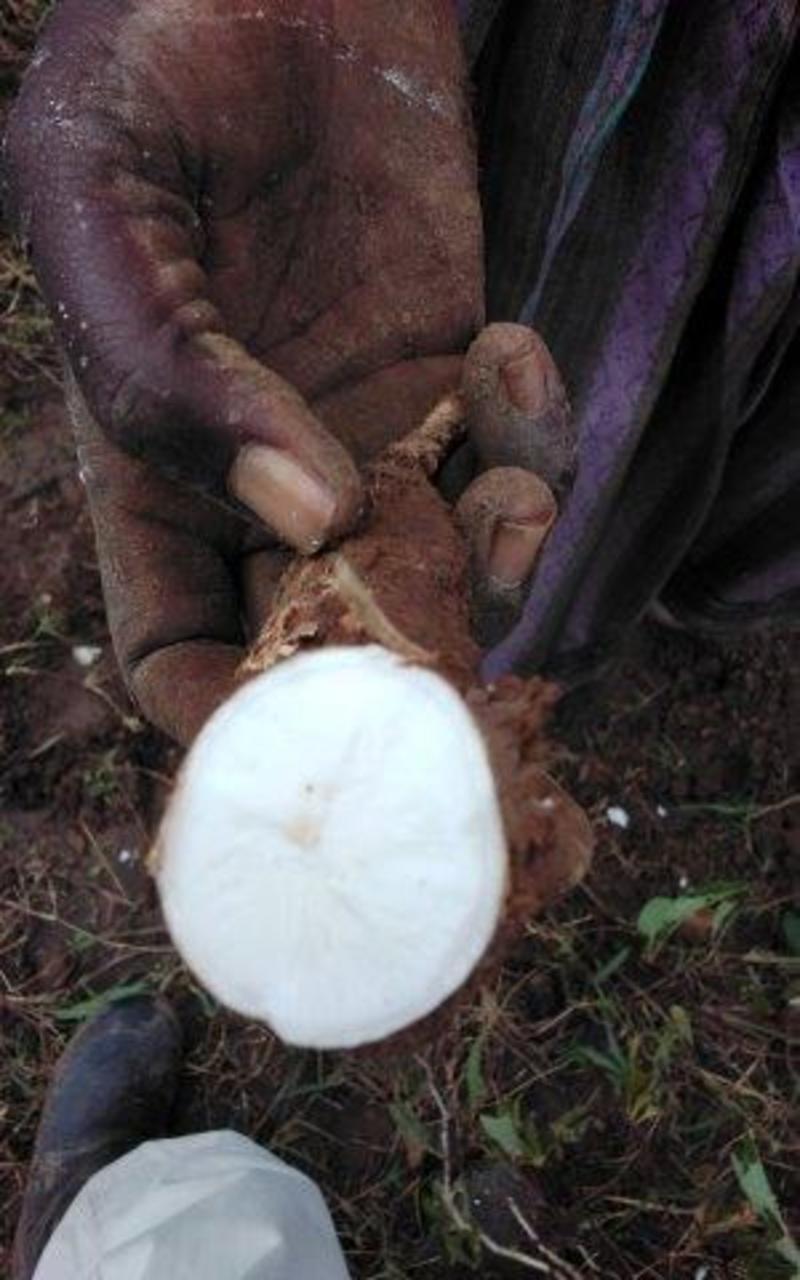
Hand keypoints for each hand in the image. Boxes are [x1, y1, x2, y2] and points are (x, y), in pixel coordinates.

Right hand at [6, 1, 572, 741]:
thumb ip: (167, 373)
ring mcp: (367, 427)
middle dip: (395, 664)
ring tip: (515, 501)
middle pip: (324, 636)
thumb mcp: (100, 209)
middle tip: (456, 654)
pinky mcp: (453, 367)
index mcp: (154, 473)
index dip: (228, 716)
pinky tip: (509, 349)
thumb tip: (306, 518)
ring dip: (497, 563)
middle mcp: (264, 476)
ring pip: (440, 564)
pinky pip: (512, 451)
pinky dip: (536, 435)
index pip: (175, 649)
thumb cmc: (148, 71)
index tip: (305, 733)